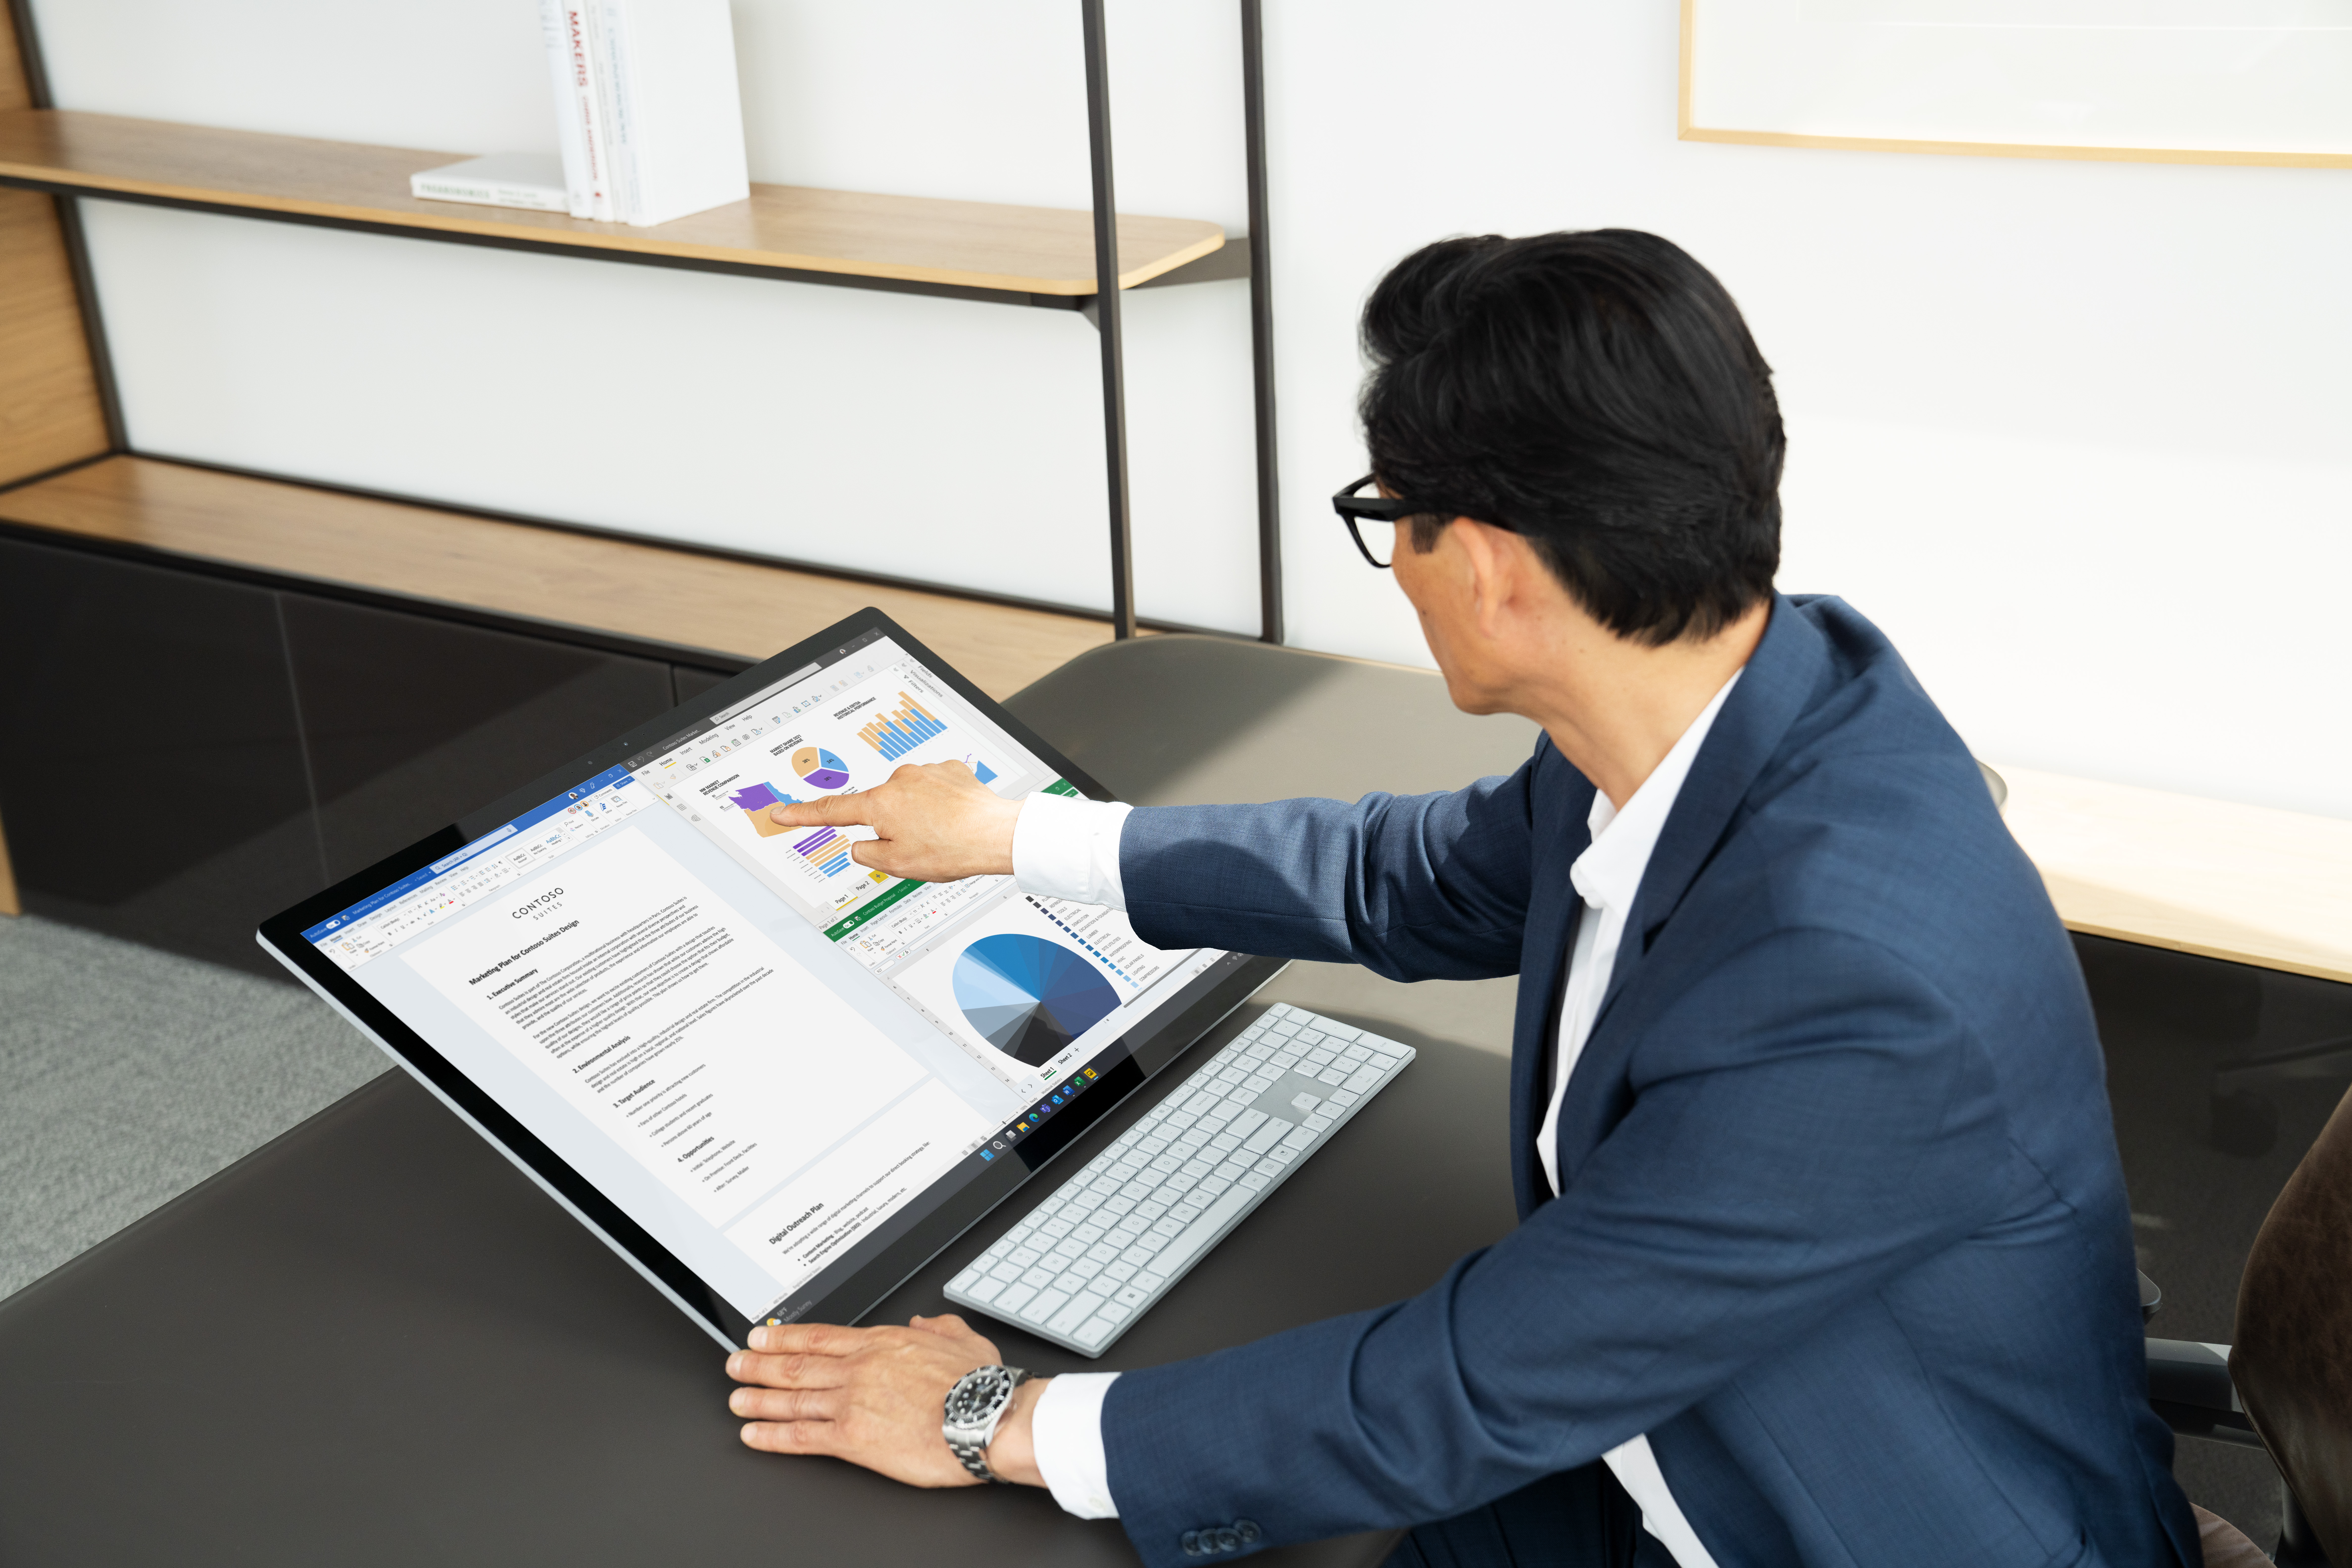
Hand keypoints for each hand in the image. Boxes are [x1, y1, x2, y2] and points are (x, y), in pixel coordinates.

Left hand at [725, 1314, 1047, 1487]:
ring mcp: (853, 1403)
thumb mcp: (962, 1338)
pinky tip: (755, 1435)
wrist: (986, 1419)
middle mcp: (860, 1370)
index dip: (783, 1337)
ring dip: (759, 1399)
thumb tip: (923, 1320)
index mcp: (883, 1344)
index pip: (819, 1337)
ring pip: (793, 1398)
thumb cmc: (979, 1384)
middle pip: (797, 1365)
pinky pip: (803, 1437)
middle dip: (759, 1365)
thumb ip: (937, 1326)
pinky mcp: (853, 1439)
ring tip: (735, 1399)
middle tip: (735, 1364)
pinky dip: (774, 1436)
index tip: (760, 1336)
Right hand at [767, 762, 1020, 882]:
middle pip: (880, 807)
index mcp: (880, 805)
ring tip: (941, 834)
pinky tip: (953, 818)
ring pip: (908, 798)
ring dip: (918, 814)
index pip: (831, 811)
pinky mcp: (949, 770)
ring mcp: (925, 772)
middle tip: (917, 845)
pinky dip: (938, 803)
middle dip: (891, 825)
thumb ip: (868, 854)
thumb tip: (861, 846)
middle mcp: (899, 781)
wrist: (996, 834)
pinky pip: (933, 788)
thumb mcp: (898, 865)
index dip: (802, 814)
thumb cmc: (950, 849)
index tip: (780, 812)